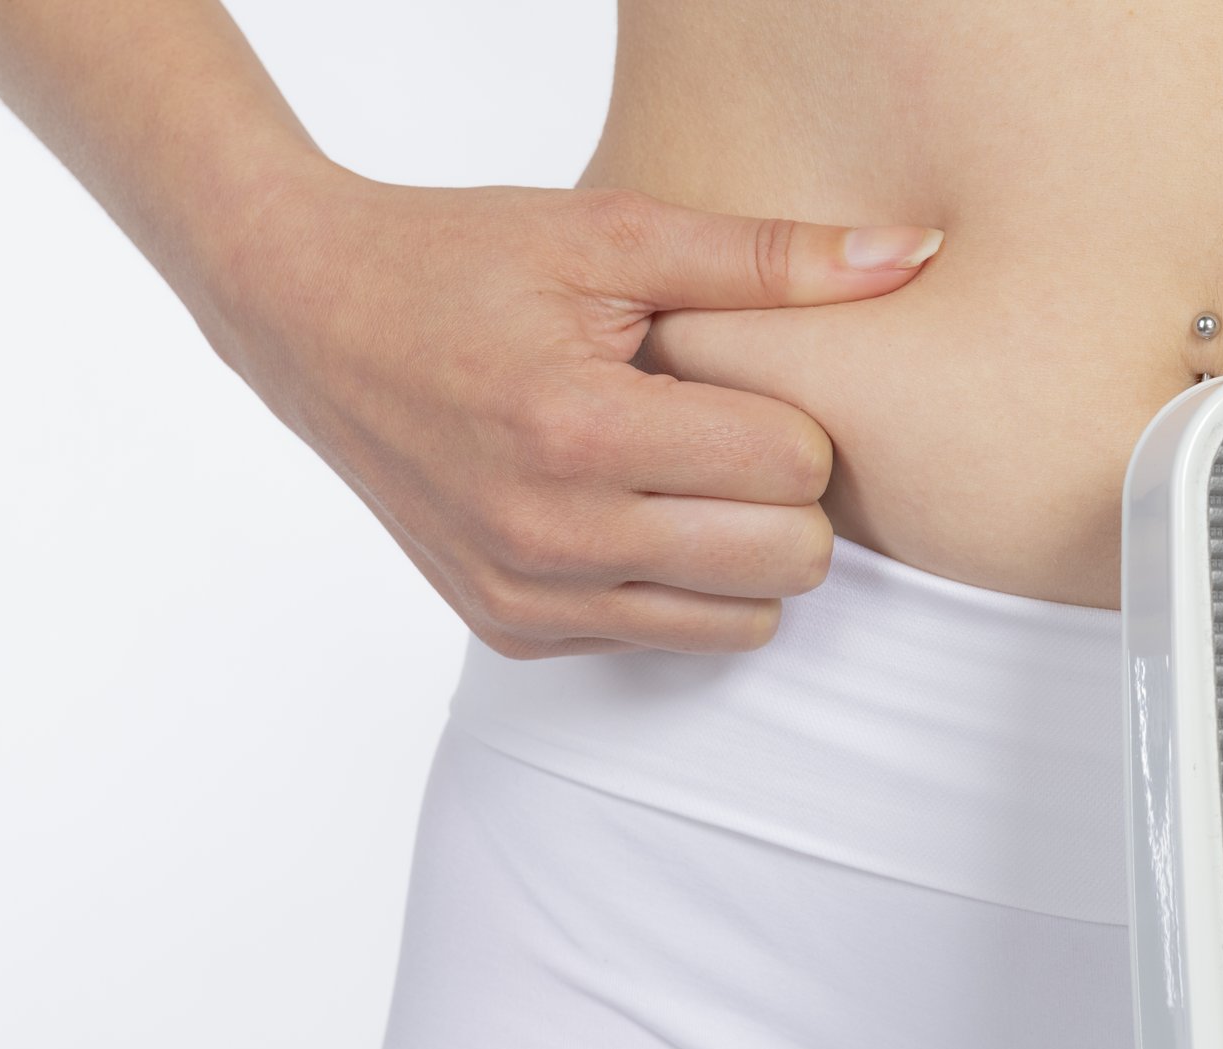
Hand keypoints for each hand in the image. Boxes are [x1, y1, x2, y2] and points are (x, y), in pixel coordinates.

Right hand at [189, 166, 939, 656]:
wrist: (308, 313)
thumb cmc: (463, 260)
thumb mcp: (616, 234)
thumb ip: (770, 257)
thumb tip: (913, 255)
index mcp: (579, 430)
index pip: (792, 466)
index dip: (792, 416)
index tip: (737, 380)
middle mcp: (548, 534)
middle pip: (787, 560)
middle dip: (785, 493)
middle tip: (728, 430)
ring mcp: (525, 596)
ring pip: (743, 623)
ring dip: (743, 550)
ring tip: (686, 472)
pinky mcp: (509, 630)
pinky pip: (665, 639)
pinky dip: (673, 582)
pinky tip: (626, 508)